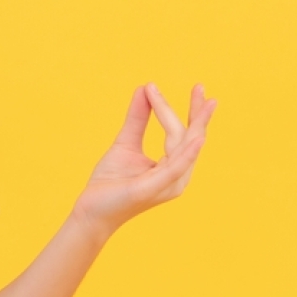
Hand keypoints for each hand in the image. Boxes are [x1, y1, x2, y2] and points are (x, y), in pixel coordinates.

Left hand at [71, 83, 216, 239]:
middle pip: (192, 140)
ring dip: (194, 124)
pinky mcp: (152, 189)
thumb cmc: (111, 182)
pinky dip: (186, 153)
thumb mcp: (125, 143)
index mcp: (173, 168)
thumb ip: (137, 118)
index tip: (197, 87)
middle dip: (198, 114)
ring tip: (204, 103)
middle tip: (201, 87)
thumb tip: (144, 88)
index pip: (186, 135)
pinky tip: (196, 139)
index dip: (192, 111)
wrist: (91, 210)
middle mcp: (177, 177)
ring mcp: (167, 185)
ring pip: (183, 148)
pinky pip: (174, 168)